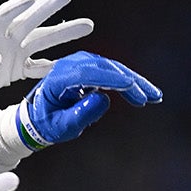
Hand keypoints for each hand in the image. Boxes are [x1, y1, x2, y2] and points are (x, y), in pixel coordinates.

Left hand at [0, 0, 93, 106]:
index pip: (4, 14)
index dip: (16, 6)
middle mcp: (2, 35)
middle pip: (29, 20)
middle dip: (47, 8)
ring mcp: (11, 51)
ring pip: (41, 40)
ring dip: (63, 34)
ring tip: (88, 24)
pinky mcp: (14, 69)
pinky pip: (37, 67)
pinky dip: (52, 66)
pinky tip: (72, 64)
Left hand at [15, 52, 160, 147]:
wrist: (38, 117)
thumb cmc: (47, 123)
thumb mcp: (61, 126)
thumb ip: (80, 114)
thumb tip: (103, 98)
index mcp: (57, 78)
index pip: (86, 73)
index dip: (109, 78)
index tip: (130, 84)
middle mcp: (69, 65)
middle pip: (104, 68)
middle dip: (129, 81)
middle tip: (149, 97)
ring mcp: (80, 64)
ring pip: (112, 68)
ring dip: (134, 81)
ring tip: (153, 96)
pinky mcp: (90, 68)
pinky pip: (112, 72)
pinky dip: (128, 81)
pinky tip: (142, 92)